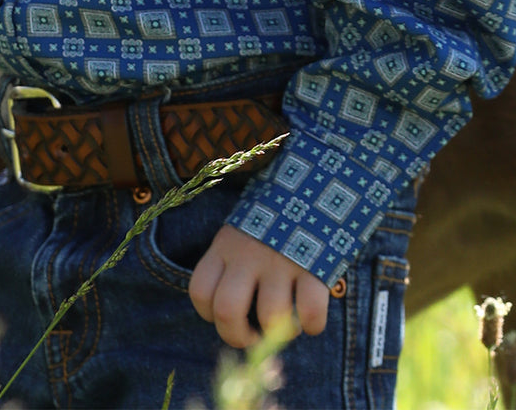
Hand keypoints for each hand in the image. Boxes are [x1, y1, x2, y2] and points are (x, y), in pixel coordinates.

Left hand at [188, 224, 330, 347]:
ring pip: (270, 317)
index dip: (208, 314)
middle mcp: (248, 253)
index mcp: (226, 244)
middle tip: (253, 336)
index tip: (226, 314)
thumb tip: (232, 313)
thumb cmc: (275, 215)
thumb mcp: (243, 228)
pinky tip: (311, 319)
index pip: (200, 291)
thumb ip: (234, 261)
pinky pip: (310, 313)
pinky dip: (312, 325)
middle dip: (237, 336)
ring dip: (279, 332)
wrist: (316, 180)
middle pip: (227, 311)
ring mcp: (281, 260)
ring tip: (287, 323)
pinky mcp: (313, 266)